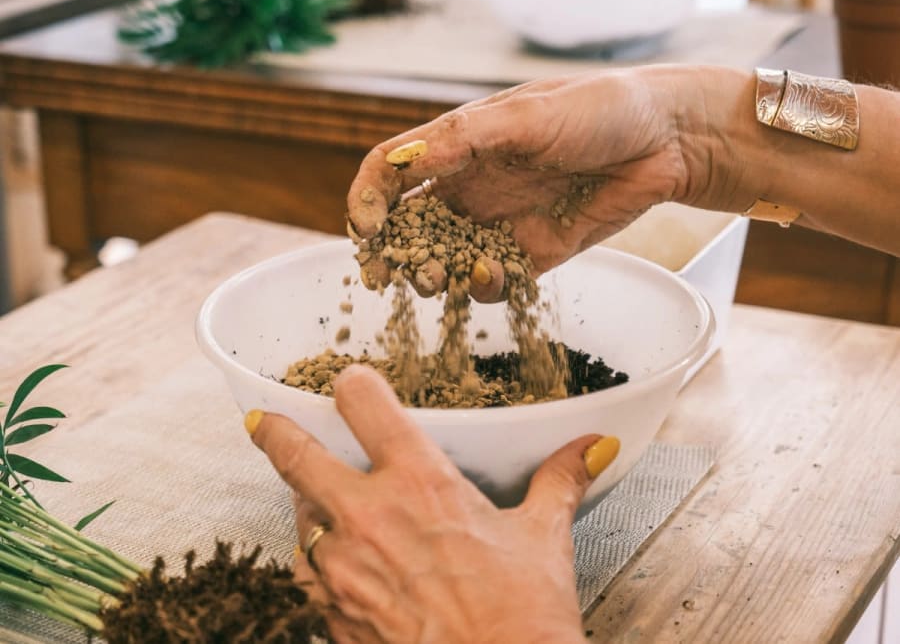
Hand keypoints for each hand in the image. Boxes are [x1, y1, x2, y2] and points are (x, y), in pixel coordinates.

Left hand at [246, 365, 619, 643]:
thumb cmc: (521, 618)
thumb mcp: (544, 538)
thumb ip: (559, 481)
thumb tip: (591, 447)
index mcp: (420, 481)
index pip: (365, 403)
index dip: (352, 385)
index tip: (348, 384)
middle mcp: (369, 516)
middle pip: (296, 456)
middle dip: (276, 433)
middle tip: (263, 424)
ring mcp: (343, 568)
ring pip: (297, 516)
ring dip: (303, 504)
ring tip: (313, 499)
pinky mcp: (332, 614)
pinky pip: (307, 574)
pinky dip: (313, 561)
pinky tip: (330, 563)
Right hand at [347, 66, 733, 300]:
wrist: (668, 140)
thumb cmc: (600, 109)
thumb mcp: (527, 116)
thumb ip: (464, 141)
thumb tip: (403, 162)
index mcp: (459, 144)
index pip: (392, 171)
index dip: (367, 199)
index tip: (363, 230)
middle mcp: (471, 185)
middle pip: (408, 224)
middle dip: (389, 251)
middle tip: (383, 275)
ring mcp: (499, 222)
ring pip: (444, 259)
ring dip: (430, 275)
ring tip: (437, 278)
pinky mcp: (532, 254)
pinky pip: (494, 281)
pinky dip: (483, 287)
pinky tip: (491, 276)